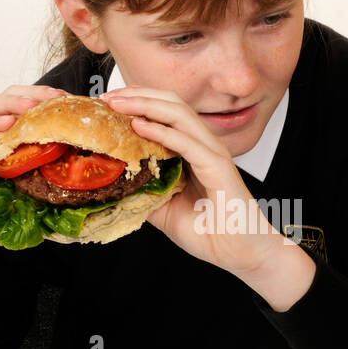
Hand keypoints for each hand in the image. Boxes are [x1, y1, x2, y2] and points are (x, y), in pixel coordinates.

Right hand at [0, 84, 63, 288]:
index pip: (21, 109)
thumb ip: (39, 183)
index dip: (44, 102)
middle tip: (57, 98)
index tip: (69, 103)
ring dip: (12, 102)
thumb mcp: (20, 198)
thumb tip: (79, 178)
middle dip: (33, 94)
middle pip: (5, 98)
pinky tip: (6, 123)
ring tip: (34, 106)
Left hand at [101, 87, 316, 309]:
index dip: (136, 103)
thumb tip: (113, 186)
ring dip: (144, 105)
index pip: (164, 114)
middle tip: (107, 97)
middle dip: (136, 95)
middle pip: (170, 104)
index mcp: (192, 150)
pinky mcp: (217, 166)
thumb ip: (144, 193)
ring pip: (178, 114)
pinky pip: (187, 142)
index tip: (106, 104)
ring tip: (117, 103)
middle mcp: (203, 145)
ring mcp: (212, 152)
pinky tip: (139, 126)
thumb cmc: (211, 232)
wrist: (241, 253)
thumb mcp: (164, 210)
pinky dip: (161, 131)